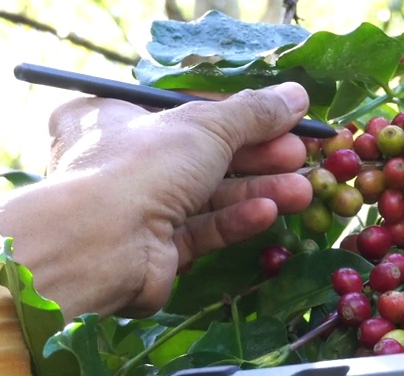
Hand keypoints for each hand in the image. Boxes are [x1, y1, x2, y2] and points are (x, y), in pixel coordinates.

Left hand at [0, 84, 313, 317]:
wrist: (101, 245)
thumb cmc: (140, 165)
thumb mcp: (203, 124)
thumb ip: (252, 112)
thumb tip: (296, 96)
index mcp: (114, 116)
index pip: (183, 108)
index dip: (236, 114)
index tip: (281, 119)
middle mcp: (121, 162)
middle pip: (200, 155)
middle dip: (257, 156)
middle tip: (300, 156)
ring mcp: (136, 209)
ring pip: (205, 195)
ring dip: (256, 190)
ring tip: (302, 190)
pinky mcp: (154, 250)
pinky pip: (199, 229)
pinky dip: (233, 221)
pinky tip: (267, 213)